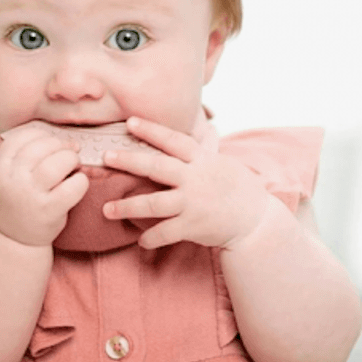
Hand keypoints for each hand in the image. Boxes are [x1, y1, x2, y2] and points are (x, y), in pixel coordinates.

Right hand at [0, 127, 89, 246]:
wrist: (11, 241)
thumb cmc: (13, 205)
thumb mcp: (2, 178)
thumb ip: (16, 157)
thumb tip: (55, 136)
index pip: (19, 139)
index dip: (41, 135)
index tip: (52, 141)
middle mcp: (10, 180)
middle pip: (41, 147)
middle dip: (60, 145)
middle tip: (69, 151)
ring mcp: (29, 196)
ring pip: (56, 163)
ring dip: (71, 158)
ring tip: (74, 164)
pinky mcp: (48, 211)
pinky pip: (73, 186)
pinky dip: (81, 181)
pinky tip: (79, 182)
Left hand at [102, 117, 271, 249]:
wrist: (256, 220)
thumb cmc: (236, 187)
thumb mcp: (220, 162)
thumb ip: (196, 154)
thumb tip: (174, 139)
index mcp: (201, 160)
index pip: (173, 140)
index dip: (151, 130)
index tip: (129, 121)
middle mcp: (194, 179)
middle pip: (156, 167)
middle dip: (129, 161)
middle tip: (106, 157)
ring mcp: (192, 203)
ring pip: (153, 204)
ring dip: (127, 206)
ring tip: (107, 209)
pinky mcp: (193, 226)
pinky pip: (165, 232)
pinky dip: (150, 238)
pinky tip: (139, 240)